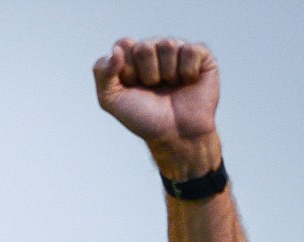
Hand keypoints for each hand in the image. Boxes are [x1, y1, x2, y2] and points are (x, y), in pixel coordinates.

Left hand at [93, 38, 221, 178]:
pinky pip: (190, 50)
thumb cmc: (143, 117)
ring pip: (167, 45)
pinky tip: (188, 82)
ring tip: (170, 86)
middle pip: (144, 46)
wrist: (174, 135)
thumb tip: (117, 49)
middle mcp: (155, 49)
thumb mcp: (111, 100)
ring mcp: (178, 50)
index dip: (127, 70)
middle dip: (146, 74)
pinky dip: (187, 72)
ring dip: (167, 74)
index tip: (132, 86)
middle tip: (153, 88)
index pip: (123, 44)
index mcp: (132, 56)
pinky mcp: (201, 55)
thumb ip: (102, 73)